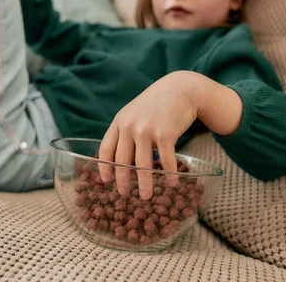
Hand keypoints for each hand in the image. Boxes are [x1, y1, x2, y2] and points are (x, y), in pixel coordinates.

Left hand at [98, 71, 198, 199]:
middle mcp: (130, 126)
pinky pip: (165, 160)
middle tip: (124, 194)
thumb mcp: (134, 112)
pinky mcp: (165, 133)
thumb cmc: (157, 104)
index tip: (105, 180)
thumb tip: (120, 158)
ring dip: (145, 184)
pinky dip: (168, 174)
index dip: (104, 167)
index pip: (106, 148)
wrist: (180, 88)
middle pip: (122, 160)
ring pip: (142, 164)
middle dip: (122, 180)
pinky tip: (172, 183)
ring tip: (146, 196)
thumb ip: (125, 130)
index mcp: (120, 121)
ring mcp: (147, 130)